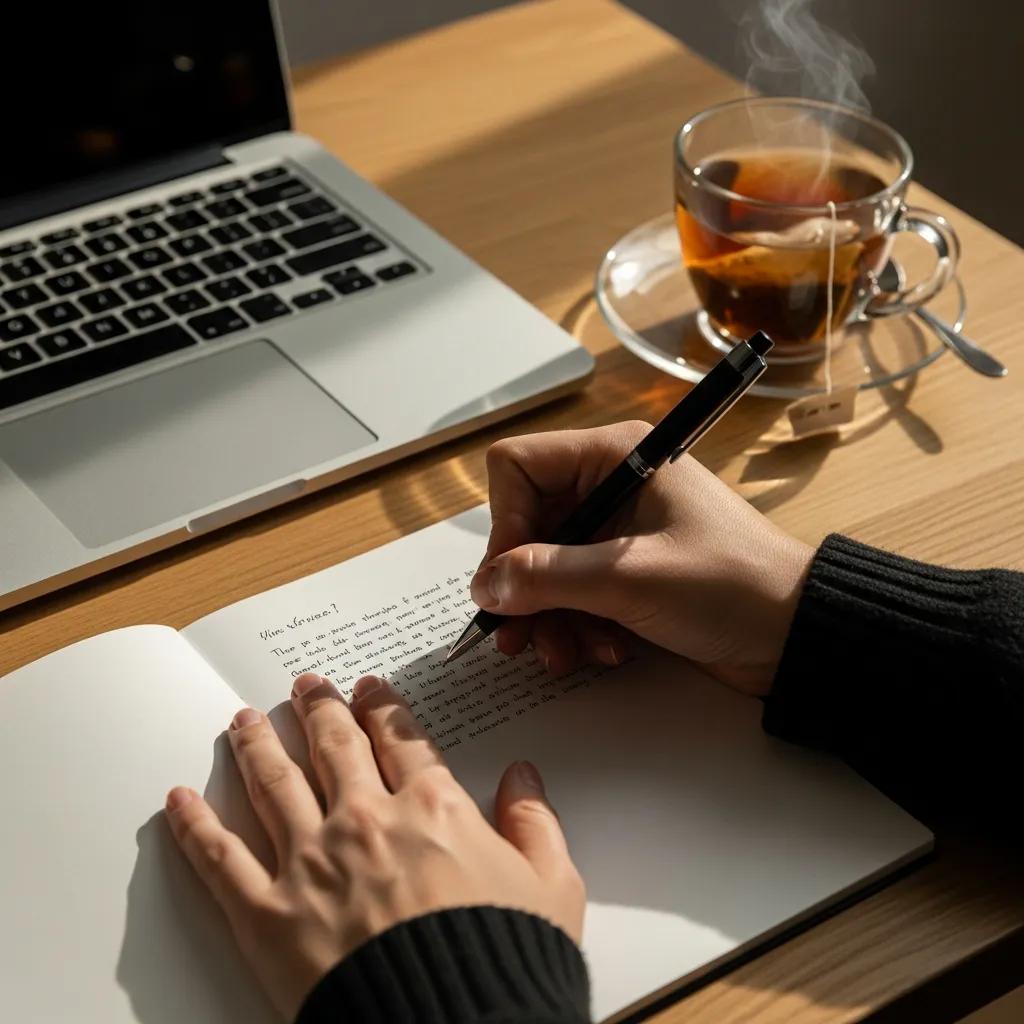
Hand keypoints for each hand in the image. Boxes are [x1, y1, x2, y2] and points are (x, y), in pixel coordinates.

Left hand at [165, 673, 583, 1019]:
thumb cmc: (504, 963)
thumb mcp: (552, 889)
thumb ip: (536, 824)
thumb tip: (523, 776)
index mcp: (432, 808)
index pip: (400, 739)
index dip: (382, 708)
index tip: (368, 690)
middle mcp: (366, 820)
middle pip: (332, 746)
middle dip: (317, 709)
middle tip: (304, 685)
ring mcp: (312, 862)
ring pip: (274, 783)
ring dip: (256, 745)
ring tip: (243, 720)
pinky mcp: (268, 914)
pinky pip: (220, 859)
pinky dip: (195, 824)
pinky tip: (179, 799)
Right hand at [470, 421, 813, 694]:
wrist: (798, 635)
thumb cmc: (730, 586)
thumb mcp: (630, 579)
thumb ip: (548, 577)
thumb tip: (484, 585)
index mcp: (615, 457)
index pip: (518, 468)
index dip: (504, 524)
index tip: (511, 580)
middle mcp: (610, 487)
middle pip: (526, 527)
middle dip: (525, 588)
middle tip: (518, 639)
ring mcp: (618, 533)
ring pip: (545, 569)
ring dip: (550, 618)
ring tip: (569, 655)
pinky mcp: (627, 573)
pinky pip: (574, 595)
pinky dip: (578, 627)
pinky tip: (606, 651)